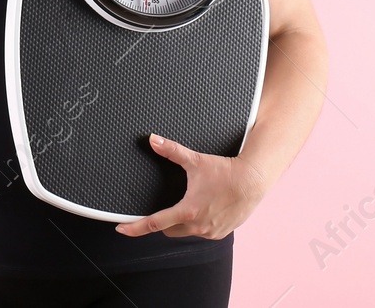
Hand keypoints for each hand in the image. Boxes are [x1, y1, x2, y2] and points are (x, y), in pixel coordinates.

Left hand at [114, 134, 268, 239]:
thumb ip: (171, 150)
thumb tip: (153, 140)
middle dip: (163, 221)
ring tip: (191, 204)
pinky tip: (206, 210)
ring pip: (186, 232)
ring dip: (183, 222)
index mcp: (187, 211)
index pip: (154, 224)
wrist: (253, 181)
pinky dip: (199, 224)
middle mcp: (197, 226)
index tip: (122, 229)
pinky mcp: (221, 233)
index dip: (135, 228)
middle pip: (169, 230)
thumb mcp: (195, 161)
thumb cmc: (226, 171)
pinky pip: (203, 233)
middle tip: (164, 209)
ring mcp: (210, 232)